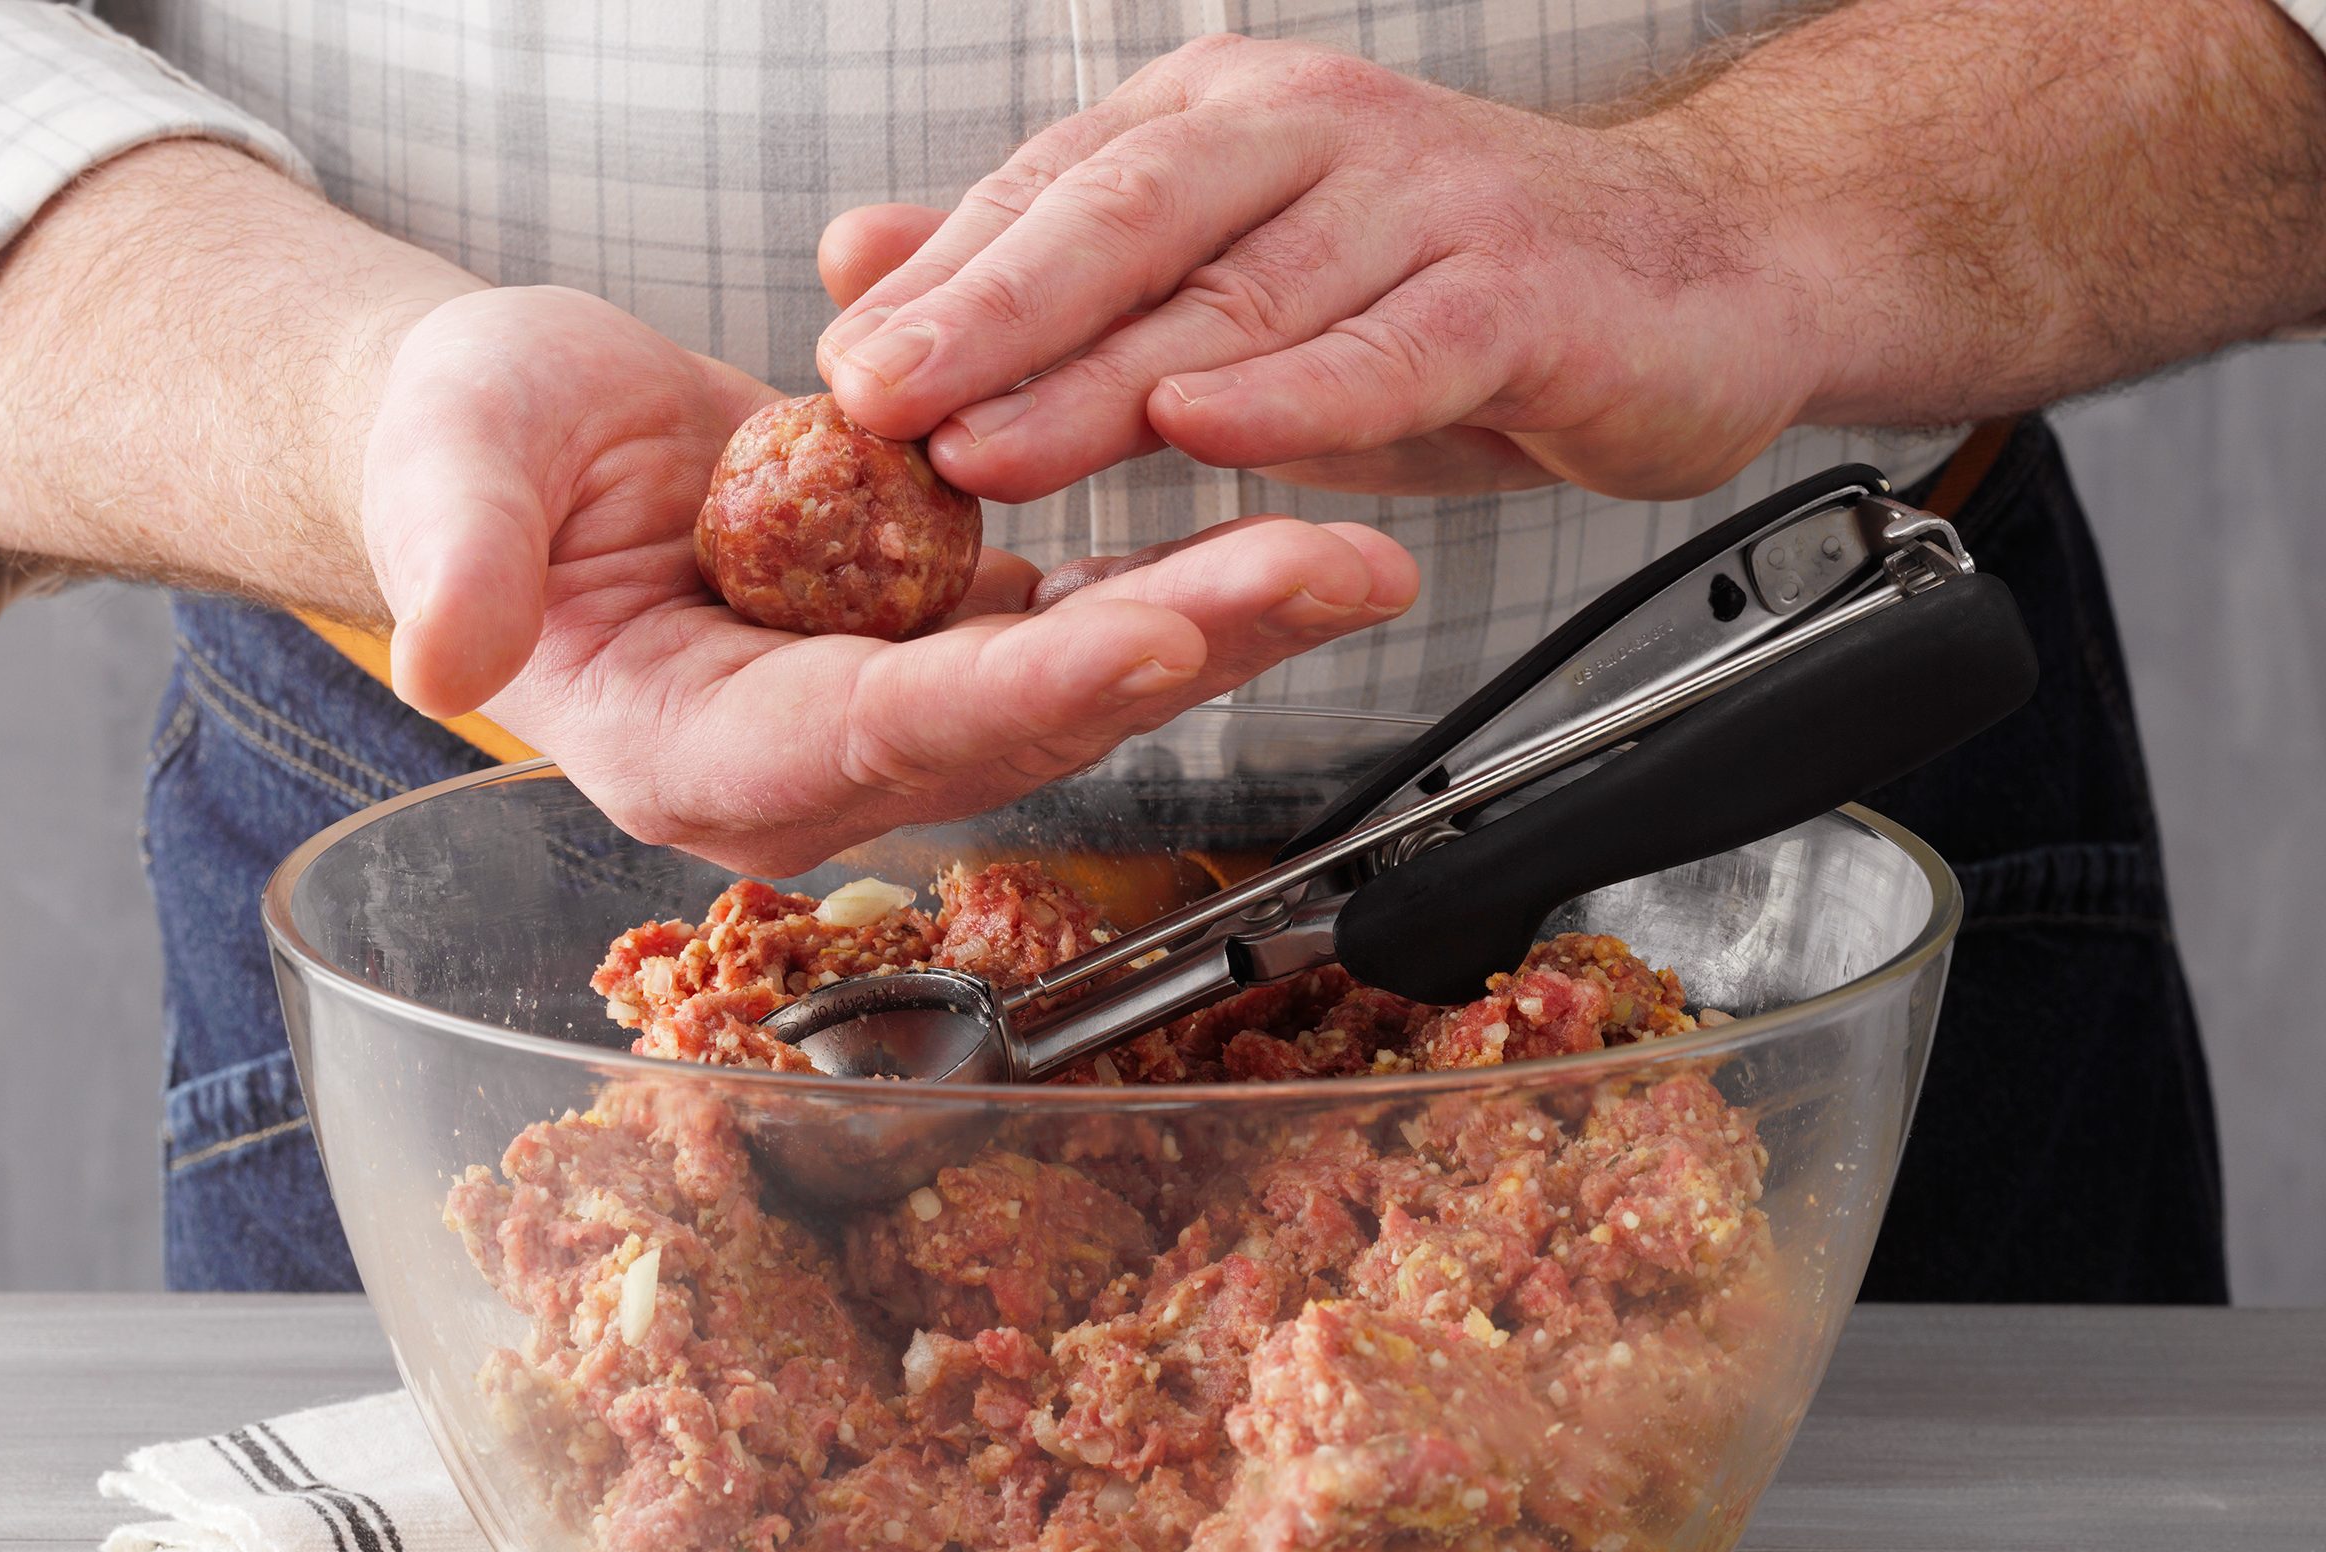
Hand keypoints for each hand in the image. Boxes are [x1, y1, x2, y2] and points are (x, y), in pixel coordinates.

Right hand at [365, 286, 1416, 873]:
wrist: (526, 447)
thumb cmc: (474, 449)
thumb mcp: (446, 472)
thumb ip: (452, 561)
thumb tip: (446, 652)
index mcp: (700, 751)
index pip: (880, 734)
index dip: (1016, 688)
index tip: (1151, 632)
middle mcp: (819, 760)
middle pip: (1023, 719)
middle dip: (1184, 649)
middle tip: (1334, 573)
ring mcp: (890, 708)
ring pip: (1079, 680)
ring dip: (1222, 621)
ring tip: (1358, 559)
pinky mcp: (939, 643)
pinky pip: (1079, 619)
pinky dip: (1183, 582)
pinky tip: (1288, 541)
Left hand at [812, 34, 1827, 501]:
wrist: (1696, 272)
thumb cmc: (1446, 288)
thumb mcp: (1232, 271)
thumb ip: (1060, 270)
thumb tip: (863, 263)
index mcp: (1225, 125)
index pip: (1055, 194)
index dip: (941, 285)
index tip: (835, 375)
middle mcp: (1311, 137)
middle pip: (1121, 217)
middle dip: (983, 313)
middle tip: (870, 399)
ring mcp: (1422, 207)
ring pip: (1238, 291)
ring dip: (1100, 375)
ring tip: (986, 446)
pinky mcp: (1519, 295)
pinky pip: (1395, 351)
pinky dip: (1300, 396)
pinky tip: (1209, 428)